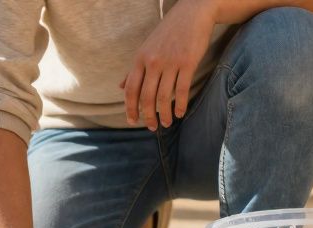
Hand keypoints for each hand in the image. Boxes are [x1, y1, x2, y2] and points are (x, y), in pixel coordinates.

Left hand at [121, 0, 217, 130]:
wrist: (192, 14)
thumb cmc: (168, 32)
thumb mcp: (146, 48)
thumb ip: (134, 69)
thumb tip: (121, 86)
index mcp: (140, 59)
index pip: (131, 89)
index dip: (130, 108)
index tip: (132, 121)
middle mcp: (153, 62)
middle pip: (146, 97)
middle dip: (148, 116)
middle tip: (152, 128)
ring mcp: (170, 63)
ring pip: (164, 97)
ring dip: (165, 114)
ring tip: (167, 123)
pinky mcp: (187, 63)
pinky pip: (181, 90)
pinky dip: (181, 105)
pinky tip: (181, 113)